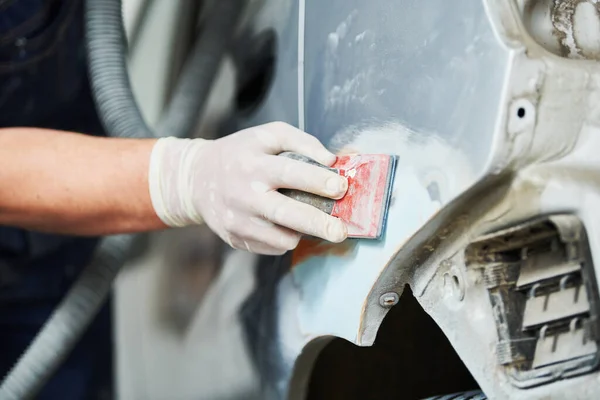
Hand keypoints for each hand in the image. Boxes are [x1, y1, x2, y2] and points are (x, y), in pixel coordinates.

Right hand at [148, 122, 348, 254]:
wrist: (197, 180)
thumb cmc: (241, 153)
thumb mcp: (268, 135)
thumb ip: (302, 142)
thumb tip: (333, 161)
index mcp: (254, 164)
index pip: (290, 172)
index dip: (318, 180)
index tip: (341, 187)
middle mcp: (245, 195)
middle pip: (287, 213)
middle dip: (318, 223)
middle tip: (341, 231)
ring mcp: (239, 221)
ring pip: (282, 237)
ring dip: (303, 231)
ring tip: (307, 218)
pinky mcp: (237, 239)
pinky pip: (273, 246)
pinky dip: (286, 237)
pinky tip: (283, 223)